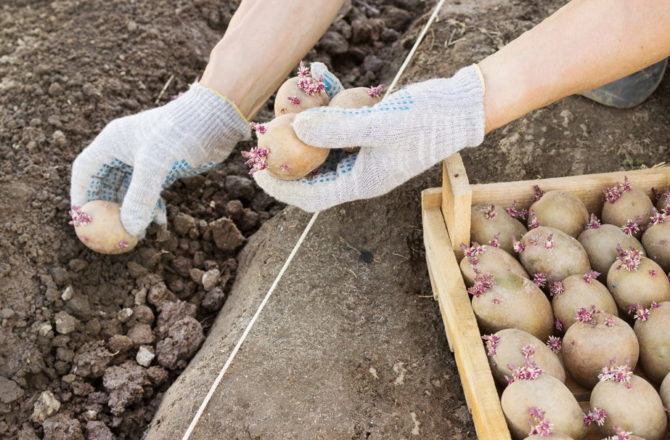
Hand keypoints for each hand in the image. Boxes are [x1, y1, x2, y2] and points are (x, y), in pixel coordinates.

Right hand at [70, 83, 249, 236]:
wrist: (216, 119)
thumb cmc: (181, 133)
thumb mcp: (156, 165)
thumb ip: (140, 197)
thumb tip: (130, 229)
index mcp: (113, 141)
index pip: (85, 170)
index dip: (81, 195)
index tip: (82, 220)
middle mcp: (125, 149)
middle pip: (106, 184)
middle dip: (108, 210)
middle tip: (110, 234)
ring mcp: (145, 159)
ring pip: (129, 191)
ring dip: (132, 212)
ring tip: (139, 233)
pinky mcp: (164, 167)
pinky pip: (150, 192)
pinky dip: (151, 207)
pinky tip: (160, 221)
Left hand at [253, 65, 485, 211]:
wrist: (462, 107)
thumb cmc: (427, 120)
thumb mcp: (381, 123)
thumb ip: (339, 127)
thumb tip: (296, 128)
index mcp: (362, 182)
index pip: (311, 196)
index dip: (281, 188)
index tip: (256, 171)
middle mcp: (360, 172)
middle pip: (312, 172)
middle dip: (287, 154)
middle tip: (265, 133)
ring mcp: (365, 154)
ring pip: (324, 146)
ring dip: (307, 124)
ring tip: (291, 99)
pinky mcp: (370, 134)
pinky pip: (340, 125)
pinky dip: (329, 106)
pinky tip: (322, 77)